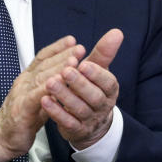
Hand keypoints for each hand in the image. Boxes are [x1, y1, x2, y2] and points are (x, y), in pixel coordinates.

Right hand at [0, 35, 85, 161]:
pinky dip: (48, 88)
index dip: (57, 48)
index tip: (72, 40)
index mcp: (28, 79)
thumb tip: (68, 77)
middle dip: (63, 54)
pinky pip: (36, 96)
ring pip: (41, 77)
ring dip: (58, 68)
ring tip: (74, 61)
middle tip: (79, 48)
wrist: (2, 139)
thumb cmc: (22, 119)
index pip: (42, 58)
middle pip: (44, 64)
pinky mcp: (21, 109)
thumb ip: (50, 88)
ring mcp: (21, 94)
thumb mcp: (39, 99)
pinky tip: (61, 83)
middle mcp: (24, 82)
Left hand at [41, 28, 122, 149]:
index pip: (107, 82)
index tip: (84, 63)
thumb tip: (117, 32)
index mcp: (110, 90)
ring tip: (50, 82)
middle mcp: (102, 106)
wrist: (91, 121)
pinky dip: (56, 112)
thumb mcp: (98, 70)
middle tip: (65, 71)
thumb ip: (104, 52)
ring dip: (64, 96)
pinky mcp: (76, 130)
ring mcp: (90, 120)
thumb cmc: (92, 88)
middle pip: (93, 97)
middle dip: (79, 84)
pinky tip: (45, 99)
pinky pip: (67, 122)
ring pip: (79, 109)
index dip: (96, 74)